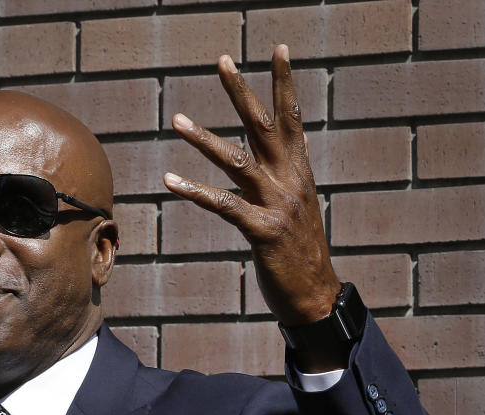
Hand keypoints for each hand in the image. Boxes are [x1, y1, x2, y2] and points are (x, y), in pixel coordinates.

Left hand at [164, 46, 339, 331]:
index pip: (291, 117)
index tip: (278, 48)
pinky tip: (169, 179)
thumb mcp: (298, 203)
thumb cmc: (300, 250)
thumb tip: (286, 141)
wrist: (315, 294)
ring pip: (236, 161)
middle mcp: (290, 180)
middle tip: (221, 61)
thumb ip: (288, 171)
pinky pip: (222, 205)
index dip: (284, 82)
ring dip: (203, 138)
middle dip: (241, 91)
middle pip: (262, 125)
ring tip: (177, 118)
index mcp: (299, 170)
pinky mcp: (261, 230)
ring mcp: (277, 204)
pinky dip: (194, 190)